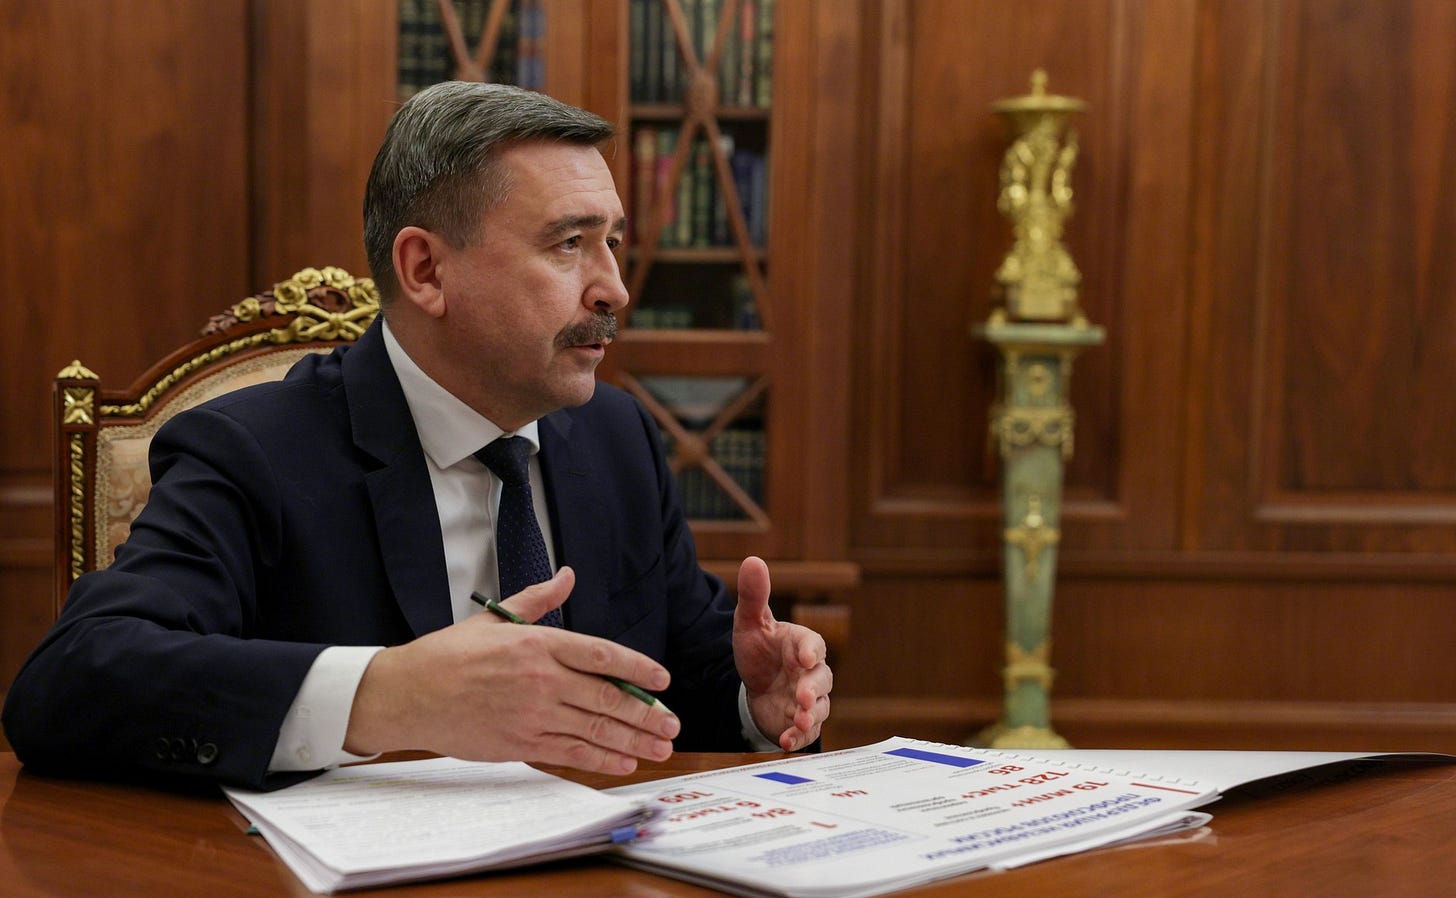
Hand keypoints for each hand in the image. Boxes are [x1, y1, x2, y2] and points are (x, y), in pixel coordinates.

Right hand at [344, 567, 679, 773]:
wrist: (408, 694)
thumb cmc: (449, 654)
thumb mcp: (494, 618)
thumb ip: (537, 599)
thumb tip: (567, 575)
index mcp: (538, 643)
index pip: (602, 654)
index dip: (638, 668)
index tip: (662, 679)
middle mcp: (541, 679)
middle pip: (607, 698)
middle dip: (646, 714)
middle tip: (673, 725)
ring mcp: (531, 714)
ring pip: (595, 730)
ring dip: (633, 741)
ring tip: (660, 748)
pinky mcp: (519, 743)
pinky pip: (570, 753)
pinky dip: (600, 759)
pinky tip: (624, 762)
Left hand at [733, 556, 832, 750]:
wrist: (756, 684)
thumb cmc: (759, 650)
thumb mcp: (750, 622)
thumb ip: (753, 595)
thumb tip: (753, 560)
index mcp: (802, 645)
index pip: (814, 644)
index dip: (812, 650)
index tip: (805, 657)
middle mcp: (810, 673)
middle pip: (822, 680)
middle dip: (814, 689)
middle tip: (802, 696)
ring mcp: (809, 700)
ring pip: (820, 708)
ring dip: (810, 716)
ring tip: (798, 720)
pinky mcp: (800, 722)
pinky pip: (807, 734)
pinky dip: (798, 739)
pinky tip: (785, 742)